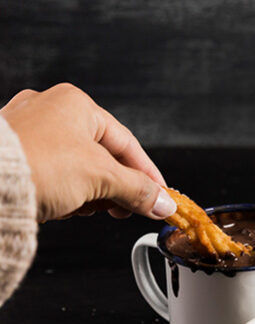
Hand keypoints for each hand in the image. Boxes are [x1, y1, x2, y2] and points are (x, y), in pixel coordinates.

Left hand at [0, 83, 175, 221]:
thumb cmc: (35, 165)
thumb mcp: (101, 177)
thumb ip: (138, 190)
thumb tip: (162, 203)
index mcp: (76, 104)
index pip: (127, 144)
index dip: (148, 175)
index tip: (160, 198)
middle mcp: (51, 111)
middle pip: (103, 157)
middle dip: (116, 188)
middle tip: (126, 209)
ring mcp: (29, 133)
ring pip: (78, 169)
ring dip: (89, 193)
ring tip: (85, 208)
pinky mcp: (15, 156)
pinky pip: (53, 177)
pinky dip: (64, 194)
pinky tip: (63, 207)